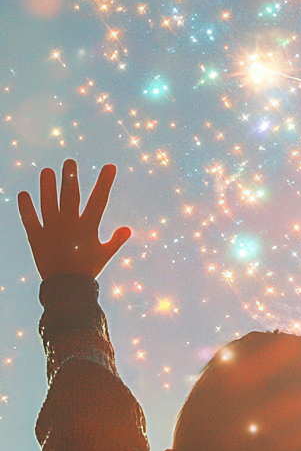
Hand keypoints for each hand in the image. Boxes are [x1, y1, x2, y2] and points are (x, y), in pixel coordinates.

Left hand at [18, 160, 132, 279]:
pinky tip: (24, 194)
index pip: (99, 199)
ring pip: (48, 203)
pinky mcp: (36, 238)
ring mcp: (52, 230)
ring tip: (46, 171)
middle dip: (70, 177)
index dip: (105, 182)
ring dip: (47, 186)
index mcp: (88, 227)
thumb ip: (116, 240)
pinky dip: (26, 207)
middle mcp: (69, 224)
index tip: (109, 166)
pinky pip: (29, 219)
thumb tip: (127, 229)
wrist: (66, 288)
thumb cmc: (88, 269)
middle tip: (69, 162)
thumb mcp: (105, 254)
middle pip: (70, 195)